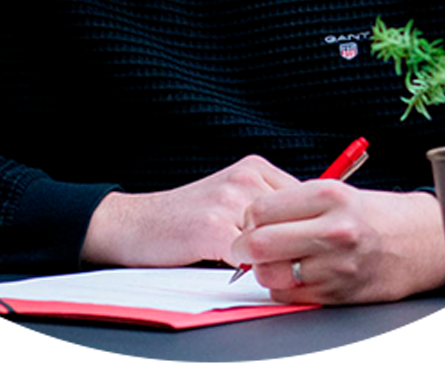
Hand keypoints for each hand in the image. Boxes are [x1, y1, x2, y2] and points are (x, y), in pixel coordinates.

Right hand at [80, 155, 297, 267]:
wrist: (136, 224)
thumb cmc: (185, 219)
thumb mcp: (231, 198)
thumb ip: (266, 207)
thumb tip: (308, 232)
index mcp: (254, 168)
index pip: (306, 198)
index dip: (307, 228)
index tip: (306, 248)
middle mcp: (245, 177)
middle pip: (296, 219)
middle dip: (296, 247)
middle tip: (292, 267)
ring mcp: (229, 200)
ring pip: (276, 240)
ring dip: (275, 262)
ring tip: (266, 273)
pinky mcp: (213, 227)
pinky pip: (251, 258)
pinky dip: (253, 273)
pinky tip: (242, 277)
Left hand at [231, 183, 444, 303]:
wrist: (420, 241)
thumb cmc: (372, 214)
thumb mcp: (335, 192)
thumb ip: (293, 204)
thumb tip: (250, 219)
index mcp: (328, 195)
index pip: (260, 209)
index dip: (247, 217)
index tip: (250, 221)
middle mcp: (333, 230)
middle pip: (259, 244)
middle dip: (243, 247)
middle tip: (245, 246)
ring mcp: (336, 265)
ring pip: (270, 274)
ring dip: (264, 269)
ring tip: (275, 259)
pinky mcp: (339, 293)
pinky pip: (289, 295)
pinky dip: (284, 286)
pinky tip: (297, 274)